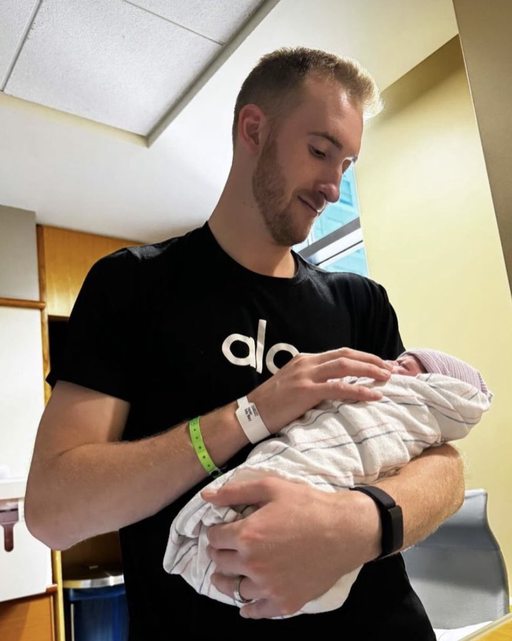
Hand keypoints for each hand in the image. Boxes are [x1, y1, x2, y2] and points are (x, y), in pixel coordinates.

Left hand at [203, 475, 379, 618]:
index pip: (214, 538)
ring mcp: (269, 587)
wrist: (344, 530)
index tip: (221, 529)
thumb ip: (235, 492)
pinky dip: (248, 607)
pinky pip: (257, 611)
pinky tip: (247, 602)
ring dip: (227, 580)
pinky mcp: (285, 602)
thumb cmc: (308, 505)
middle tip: (226, 547)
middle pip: (221, 563)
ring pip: (233, 589)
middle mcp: (253, 564)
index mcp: (247, 536)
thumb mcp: (271, 487)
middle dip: (219, 552)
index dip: (215, 531)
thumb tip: (206, 496)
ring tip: (229, 573)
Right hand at [251, 347, 392, 432]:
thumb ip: (313, 381)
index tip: (380, 364)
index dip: (363, 357)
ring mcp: (306, 375)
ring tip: (387, 377)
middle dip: (372, 360)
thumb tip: (336, 388)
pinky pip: (339, 388)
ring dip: (369, 370)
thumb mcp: (293, 385)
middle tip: (391, 368)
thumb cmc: (272, 405)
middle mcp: (307, 363)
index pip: (340, 353)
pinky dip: (359, 390)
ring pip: (345, 366)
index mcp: (305, 360)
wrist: (249, 414)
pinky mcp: (305, 391)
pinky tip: (373, 394)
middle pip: (346, 355)